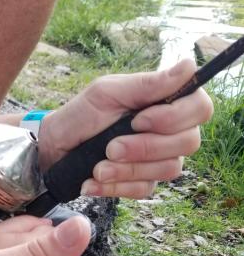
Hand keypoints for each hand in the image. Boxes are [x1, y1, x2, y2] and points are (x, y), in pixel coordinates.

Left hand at [38, 58, 211, 197]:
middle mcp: (171, 131)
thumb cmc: (82, 114)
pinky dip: (115, 186)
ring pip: (168, 169)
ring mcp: (160, 159)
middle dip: (145, 147)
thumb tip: (189, 65)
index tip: (139, 120)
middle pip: (189, 142)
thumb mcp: (107, 93)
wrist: (55, 148)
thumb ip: (147, 84)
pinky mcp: (144, 182)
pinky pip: (145, 189)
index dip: (175, 117)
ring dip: (128, 169)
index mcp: (167, 102)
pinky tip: (93, 180)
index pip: (200, 108)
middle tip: (111, 148)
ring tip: (97, 167)